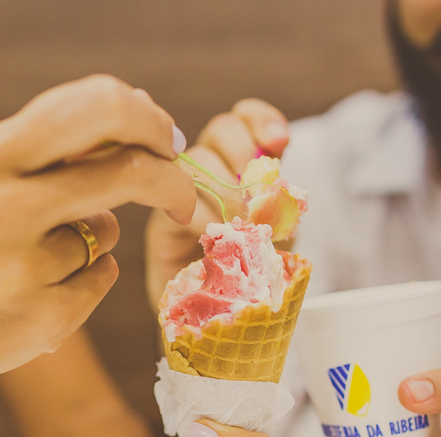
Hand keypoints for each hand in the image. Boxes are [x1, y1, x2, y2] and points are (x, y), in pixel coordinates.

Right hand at [0, 75, 196, 392]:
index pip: (98, 108)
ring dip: (95, 242)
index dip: (148, 120)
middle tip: (182, 198)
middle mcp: (1, 205)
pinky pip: (102, 279)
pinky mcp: (42, 318)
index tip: (165, 139)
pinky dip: (86, 282)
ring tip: (40, 259)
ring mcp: (21, 267)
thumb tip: (140, 118)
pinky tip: (38, 293)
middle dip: (170, 181)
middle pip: (128, 171)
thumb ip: (51, 148)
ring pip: (108, 233)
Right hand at [145, 99, 289, 305]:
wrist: (214, 315)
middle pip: (221, 129)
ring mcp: (181, 188)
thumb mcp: (276, 234)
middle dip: (243, 153)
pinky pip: (175, 197)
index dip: (261, 120)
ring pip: (196, 159)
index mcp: (242, 161)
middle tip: (256, 195)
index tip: (278, 141)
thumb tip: (278, 194)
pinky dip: (200, 214)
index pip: (246, 118)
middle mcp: (209, 165)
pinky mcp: (162, 217)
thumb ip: (279, 208)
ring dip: (222, 187)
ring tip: (238, 222)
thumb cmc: (248, 271)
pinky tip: (213, 236)